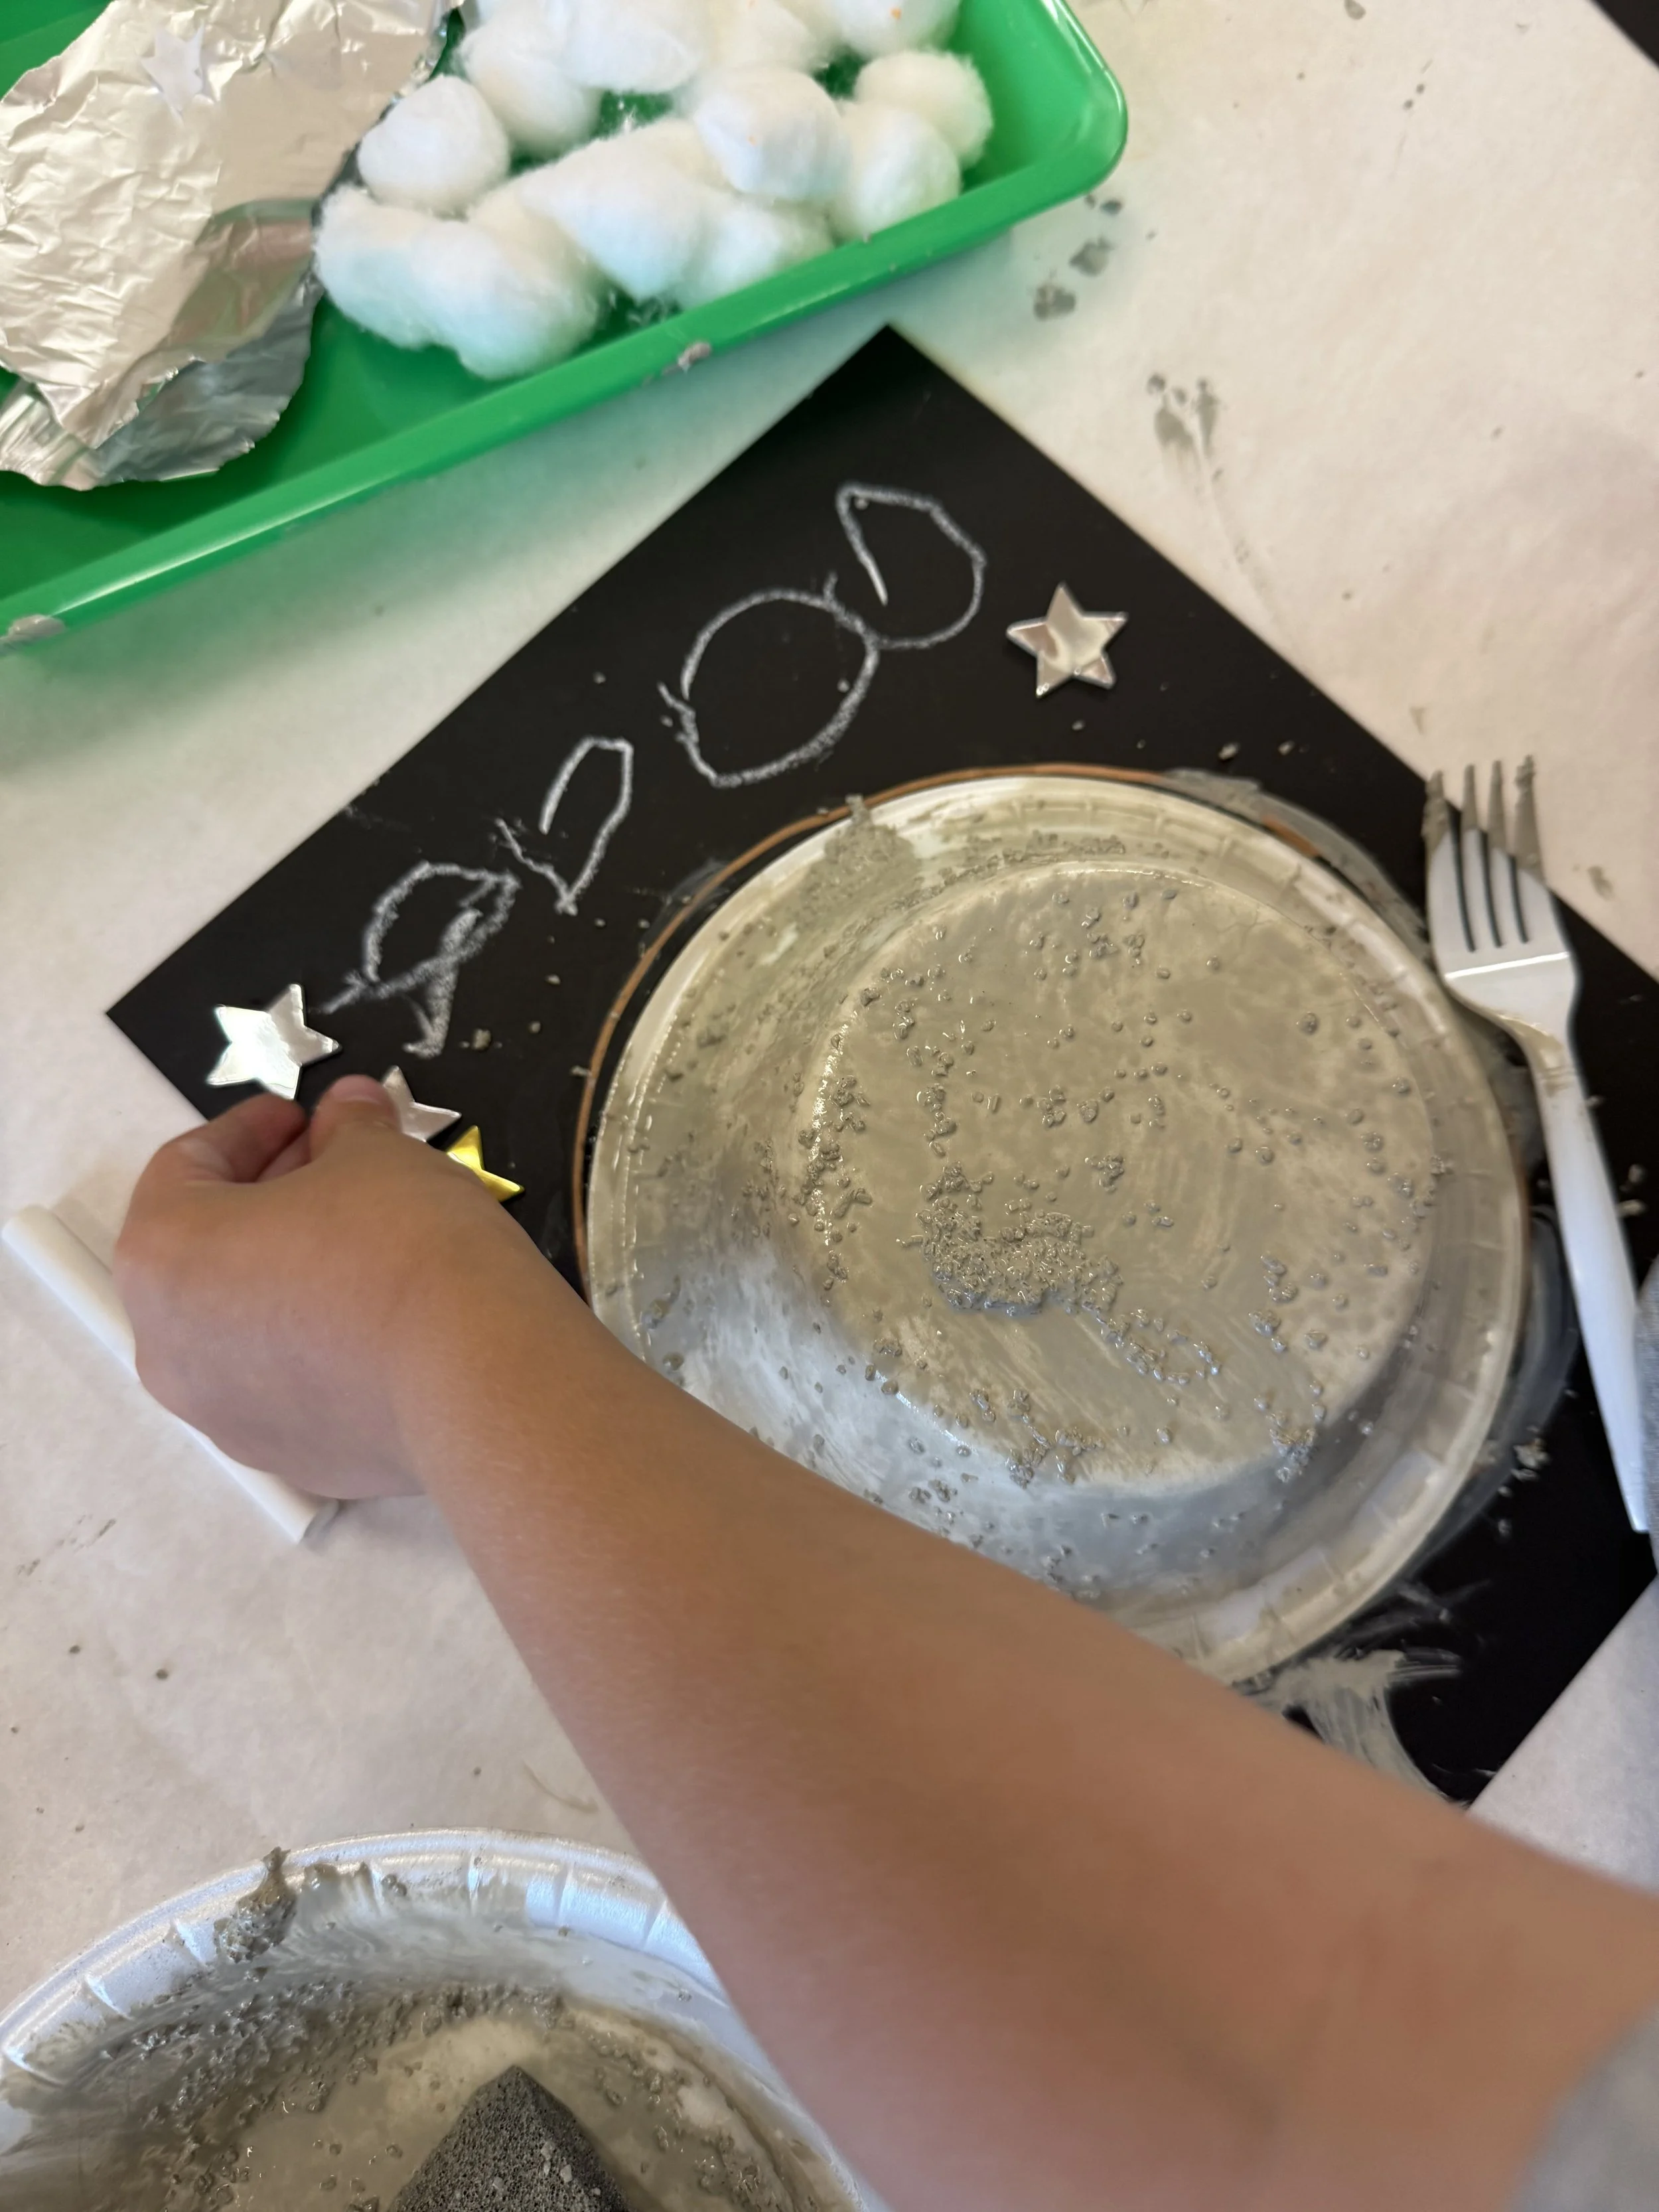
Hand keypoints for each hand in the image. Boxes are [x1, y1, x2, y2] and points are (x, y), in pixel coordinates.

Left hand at [115, 1077, 544, 1496]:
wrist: (478, 1376)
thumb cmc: (405, 1253)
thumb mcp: (376, 1155)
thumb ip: (348, 1127)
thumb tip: (351, 1113)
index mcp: (164, 1258)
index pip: (185, 1168)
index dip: (248, 1131)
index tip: (298, 1117)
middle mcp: (171, 1348)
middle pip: (208, 1252)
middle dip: (271, 1200)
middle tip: (336, 1169)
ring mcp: (226, 1416)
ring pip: (244, 1326)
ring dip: (292, 1276)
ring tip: (366, 1243)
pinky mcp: (291, 1457)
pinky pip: (291, 1384)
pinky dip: (321, 1344)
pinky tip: (384, 1316)